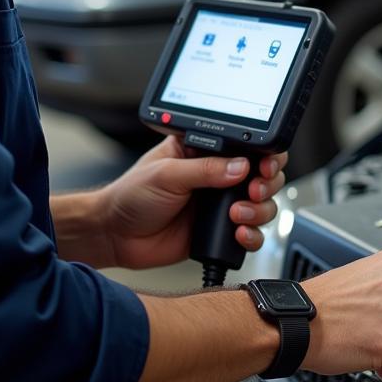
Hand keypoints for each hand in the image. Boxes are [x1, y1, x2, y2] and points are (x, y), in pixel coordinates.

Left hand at [99, 136, 286, 269]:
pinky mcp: (219, 232)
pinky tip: (238, 234)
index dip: (263, 154)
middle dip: (267, 182)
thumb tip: (241, 166)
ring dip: (259, 209)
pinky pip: (250, 233)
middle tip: (254, 189)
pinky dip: (252, 235)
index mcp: (205, 150)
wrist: (115, 235)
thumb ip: (205, 169)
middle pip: (262, 174)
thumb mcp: (166, 174)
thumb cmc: (131, 195)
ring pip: (262, 204)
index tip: (264, 166)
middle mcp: (218, 175)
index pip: (245, 145)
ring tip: (238, 214)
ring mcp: (220, 204)